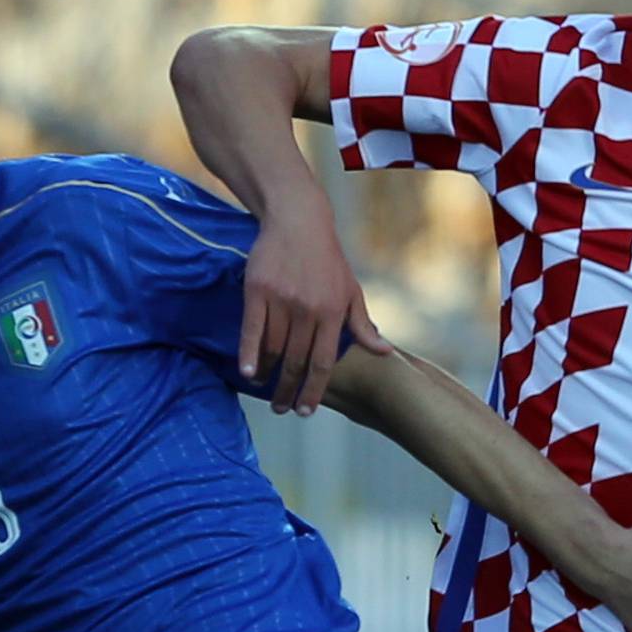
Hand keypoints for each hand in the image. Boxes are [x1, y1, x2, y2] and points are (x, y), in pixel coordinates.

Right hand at [241, 211, 387, 415]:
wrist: (298, 220)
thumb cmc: (327, 260)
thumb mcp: (351, 290)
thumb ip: (362, 325)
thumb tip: (384, 352)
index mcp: (332, 313)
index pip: (323, 362)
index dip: (314, 390)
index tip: (306, 411)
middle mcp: (308, 310)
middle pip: (296, 362)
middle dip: (288, 390)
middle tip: (282, 409)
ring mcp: (281, 300)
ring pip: (273, 349)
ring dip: (268, 375)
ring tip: (264, 389)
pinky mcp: (257, 290)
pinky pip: (252, 329)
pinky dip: (249, 353)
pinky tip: (247, 372)